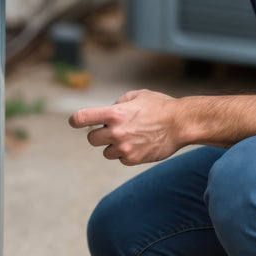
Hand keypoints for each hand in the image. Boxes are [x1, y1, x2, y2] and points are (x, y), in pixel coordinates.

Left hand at [68, 90, 182, 165]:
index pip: (82, 118)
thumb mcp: (137, 95)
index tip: (74, 122)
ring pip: (106, 152)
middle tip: (113, 129)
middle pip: (91, 139)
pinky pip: (121, 159)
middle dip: (100, 134)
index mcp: (114, 113)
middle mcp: (116, 131)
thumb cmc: (160, 106)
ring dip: (113, 146)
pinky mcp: (133, 159)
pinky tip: (139, 145)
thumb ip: (119, 103)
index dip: (75, 120)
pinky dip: (126, 154)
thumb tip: (108, 112)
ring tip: (130, 137)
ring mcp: (124, 147)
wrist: (180, 124)